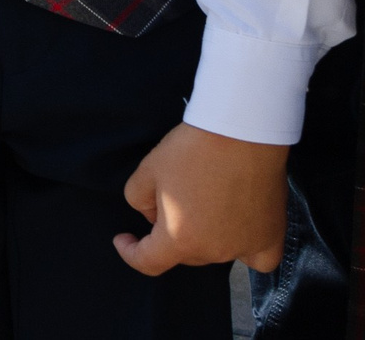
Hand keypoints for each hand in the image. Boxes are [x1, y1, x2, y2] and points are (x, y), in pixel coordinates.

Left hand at [115, 124, 288, 274]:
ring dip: (202, 238)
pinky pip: (258, 259)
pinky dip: (246, 252)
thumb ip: (138, 201)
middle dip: (169, 235)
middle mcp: (214, 250)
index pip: (148, 262)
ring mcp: (246, 247)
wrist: (241, 134)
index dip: (130, 252)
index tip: (123, 239)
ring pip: (215, 252)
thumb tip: (153, 216)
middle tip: (168, 201)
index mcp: (180, 239)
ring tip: (200, 206)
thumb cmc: (191, 151)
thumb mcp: (147, 172)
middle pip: (184, 254)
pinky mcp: (272, 236)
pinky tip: (238, 235)